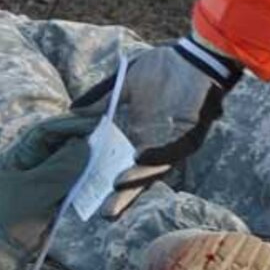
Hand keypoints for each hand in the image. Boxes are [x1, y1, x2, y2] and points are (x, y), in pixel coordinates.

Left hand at [0, 112, 99, 249]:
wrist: (4, 249)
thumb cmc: (12, 218)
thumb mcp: (37, 190)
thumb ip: (61, 167)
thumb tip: (86, 145)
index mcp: (20, 151)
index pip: (49, 129)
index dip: (74, 123)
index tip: (99, 122)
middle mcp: (32, 158)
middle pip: (62, 139)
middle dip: (84, 136)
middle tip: (109, 133)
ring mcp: (43, 173)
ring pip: (70, 156)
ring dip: (88, 155)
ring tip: (109, 152)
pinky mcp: (53, 189)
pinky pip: (73, 175)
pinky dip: (86, 174)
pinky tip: (101, 173)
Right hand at [71, 36, 242, 217]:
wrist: (196, 55)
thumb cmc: (164, 67)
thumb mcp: (125, 83)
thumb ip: (102, 98)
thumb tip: (73, 111)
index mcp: (143, 136)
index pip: (125, 166)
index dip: (111, 184)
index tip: (92, 199)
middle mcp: (158, 145)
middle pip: (140, 177)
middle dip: (124, 196)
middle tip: (106, 213)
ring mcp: (175, 141)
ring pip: (156, 169)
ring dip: (138, 179)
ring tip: (116, 187)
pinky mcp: (190, 133)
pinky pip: (173, 149)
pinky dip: (157, 155)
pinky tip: (139, 159)